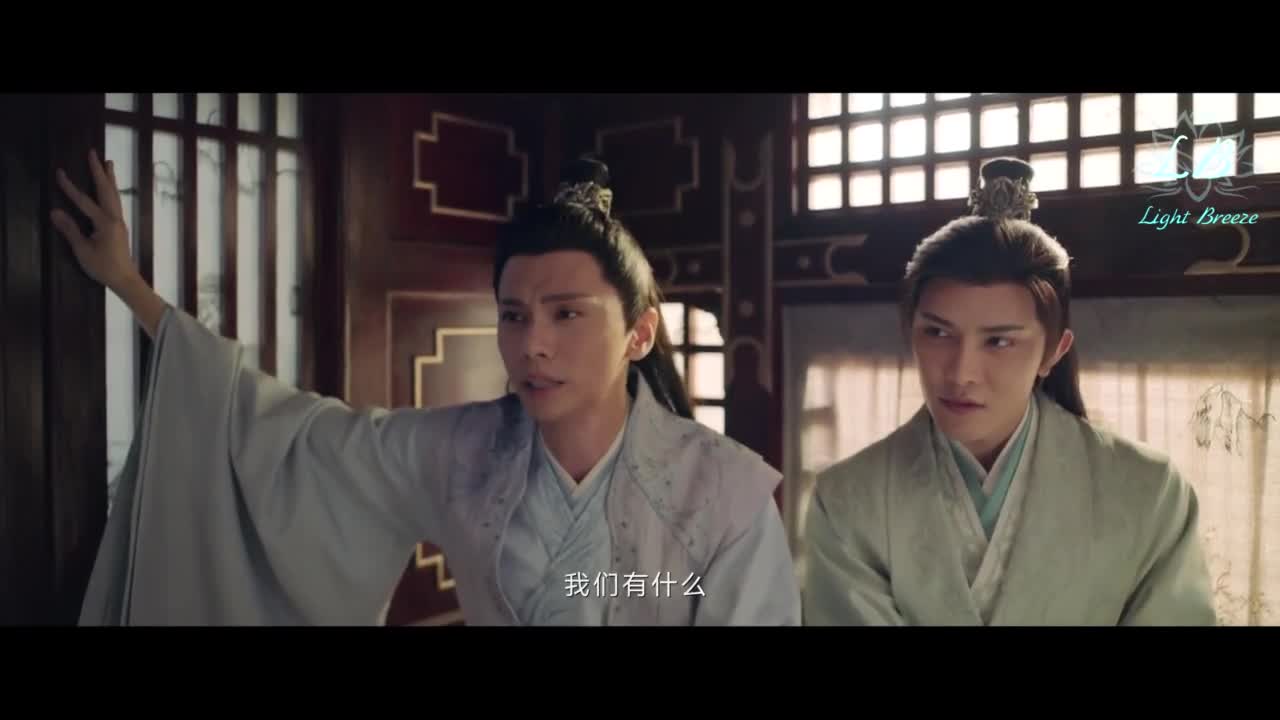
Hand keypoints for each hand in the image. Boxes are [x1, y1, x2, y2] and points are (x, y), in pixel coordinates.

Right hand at [51, 148, 138, 291]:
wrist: (125, 279)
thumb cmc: (104, 267)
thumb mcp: (83, 250)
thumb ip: (70, 230)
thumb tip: (55, 211)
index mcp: (105, 223)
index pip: (84, 201)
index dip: (70, 187)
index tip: (59, 172)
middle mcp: (115, 218)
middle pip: (106, 190)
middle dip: (98, 171)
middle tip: (94, 153)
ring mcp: (119, 221)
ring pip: (114, 194)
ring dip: (109, 178)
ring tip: (108, 162)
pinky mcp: (119, 226)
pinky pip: (115, 202)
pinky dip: (111, 190)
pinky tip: (110, 188)